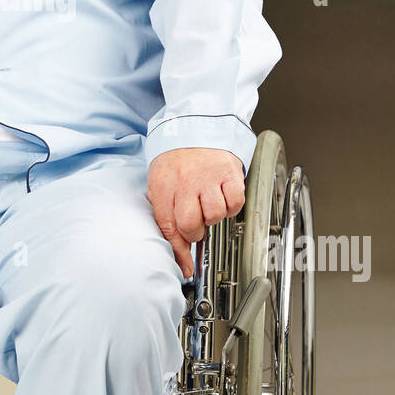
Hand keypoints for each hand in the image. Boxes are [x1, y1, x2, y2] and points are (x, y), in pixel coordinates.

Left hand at [147, 148, 244, 280]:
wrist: (194, 127)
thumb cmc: (175, 160)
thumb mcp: (160, 184)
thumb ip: (165, 215)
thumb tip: (178, 252)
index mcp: (163, 185)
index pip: (168, 227)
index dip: (178, 252)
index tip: (186, 268)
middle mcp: (185, 181)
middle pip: (190, 224)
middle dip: (195, 231)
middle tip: (196, 222)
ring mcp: (208, 176)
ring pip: (215, 215)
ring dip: (213, 215)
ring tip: (208, 202)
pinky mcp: (228, 172)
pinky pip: (234, 202)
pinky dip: (231, 205)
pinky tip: (223, 195)